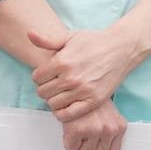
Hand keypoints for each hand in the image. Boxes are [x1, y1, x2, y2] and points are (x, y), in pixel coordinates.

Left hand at [29, 27, 143, 120]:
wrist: (121, 48)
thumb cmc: (95, 42)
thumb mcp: (70, 37)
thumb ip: (48, 40)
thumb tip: (29, 35)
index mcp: (62, 61)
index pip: (36, 78)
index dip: (40, 77)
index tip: (48, 75)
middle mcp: (71, 77)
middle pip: (42, 93)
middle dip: (46, 88)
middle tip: (55, 84)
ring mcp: (83, 90)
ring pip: (53, 104)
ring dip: (55, 100)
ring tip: (62, 93)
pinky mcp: (93, 100)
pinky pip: (68, 114)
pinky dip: (63, 112)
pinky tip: (67, 104)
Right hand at [61, 98, 127, 149]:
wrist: (79, 87)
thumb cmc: (93, 104)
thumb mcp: (108, 117)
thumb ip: (107, 135)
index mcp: (119, 128)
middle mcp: (109, 130)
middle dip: (87, 148)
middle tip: (85, 133)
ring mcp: (94, 130)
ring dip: (78, 144)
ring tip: (80, 127)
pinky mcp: (78, 130)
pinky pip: (70, 147)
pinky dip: (69, 140)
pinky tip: (71, 127)